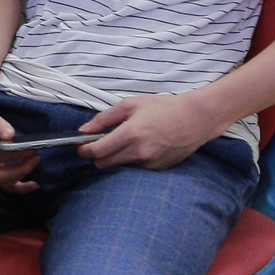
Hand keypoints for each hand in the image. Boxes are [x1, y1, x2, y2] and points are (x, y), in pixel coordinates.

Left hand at [77, 91, 220, 170]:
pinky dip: (130, 159)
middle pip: (103, 164)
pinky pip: (135, 167)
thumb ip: (103, 119)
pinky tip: (139, 146)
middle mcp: (139, 153)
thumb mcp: (130, 105)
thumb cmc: (163, 108)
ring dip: (114, 157)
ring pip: (119, 167)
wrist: (196, 119)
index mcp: (130, 134)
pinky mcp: (158, 169)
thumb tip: (83, 130)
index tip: (79, 146)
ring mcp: (150, 164)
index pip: (97, 152)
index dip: (83, 150)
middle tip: (97, 143)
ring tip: (123, 140)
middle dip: (96, 156)